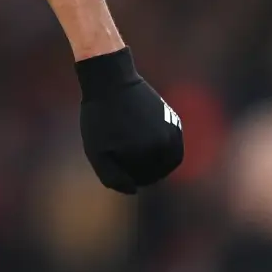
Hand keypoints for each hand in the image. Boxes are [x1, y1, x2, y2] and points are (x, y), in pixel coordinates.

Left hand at [76, 47, 183, 193]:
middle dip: (136, 165)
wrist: (111, 81)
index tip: (111, 154)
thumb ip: (112, 177)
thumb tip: (134, 191)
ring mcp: (173, 133)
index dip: (122, 172)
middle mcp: (166, 145)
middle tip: (118, 143)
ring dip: (148, 158)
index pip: (139, 180)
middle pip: (154, 172)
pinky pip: (170, 149)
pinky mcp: (175, 123)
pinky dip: (157, 147)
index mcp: (147, 153)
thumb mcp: (96, 151)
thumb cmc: (99, 118)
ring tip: (128, 140)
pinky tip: (139, 135)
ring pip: (164, 163)